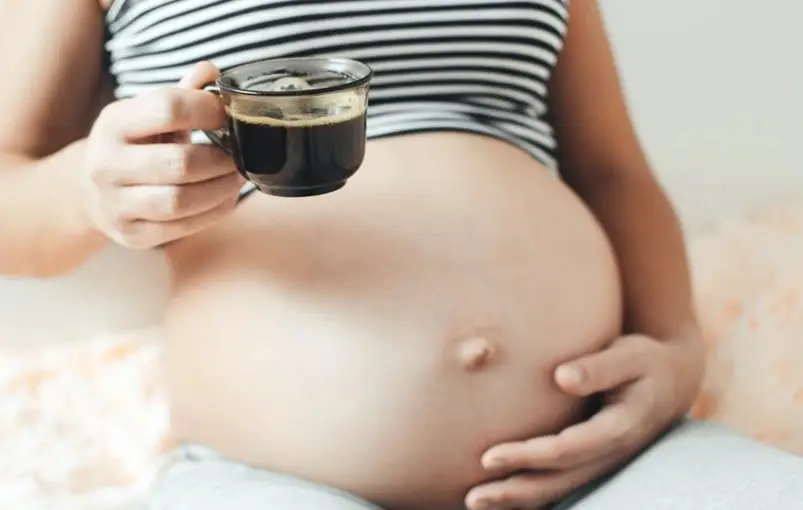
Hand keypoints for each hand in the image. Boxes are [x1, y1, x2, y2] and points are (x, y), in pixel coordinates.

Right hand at [82, 61, 243, 248]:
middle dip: (221, 160)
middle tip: (241, 156)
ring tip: (237, 178)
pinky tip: (226, 198)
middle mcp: (106, 164)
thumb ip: (182, 94)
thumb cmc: (135, 146)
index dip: (208, 110)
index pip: (168, 108)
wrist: (90, 191)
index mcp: (113, 123)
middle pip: (180, 163)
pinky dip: (214, 212)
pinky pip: (183, 227)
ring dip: (221, 189)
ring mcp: (115, 204)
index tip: (229, 114)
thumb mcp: (148, 114)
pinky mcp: (131, 234)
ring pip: (181, 201)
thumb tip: (210, 70)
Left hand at [466, 331, 704, 509]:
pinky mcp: (591, 461)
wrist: (671, 379)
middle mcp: (610, 455)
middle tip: (473, 498)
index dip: (527, 456)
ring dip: (517, 499)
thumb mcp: (630, 355)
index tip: (488, 457)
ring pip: (557, 490)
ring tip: (475, 502)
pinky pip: (558, 482)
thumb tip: (562, 378)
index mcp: (619, 430)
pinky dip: (529, 492)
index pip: (566, 450)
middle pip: (557, 482)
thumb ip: (599, 367)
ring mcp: (601, 463)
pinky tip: (498, 496)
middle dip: (514, 491)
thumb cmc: (645, 361)